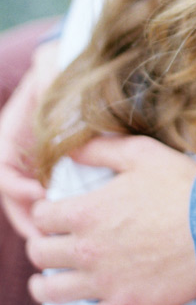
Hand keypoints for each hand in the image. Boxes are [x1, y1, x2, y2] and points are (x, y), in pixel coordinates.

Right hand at [0, 39, 57, 236]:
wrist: (75, 64)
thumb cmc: (60, 63)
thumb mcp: (50, 68)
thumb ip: (48, 81)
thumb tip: (51, 91)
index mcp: (11, 134)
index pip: (3, 171)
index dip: (17, 188)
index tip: (40, 196)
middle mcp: (21, 154)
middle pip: (16, 197)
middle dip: (30, 219)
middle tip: (49, 237)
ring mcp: (38, 164)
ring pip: (34, 202)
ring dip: (45, 222)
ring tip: (63, 241)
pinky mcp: (60, 169)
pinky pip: (56, 195)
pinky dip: (63, 211)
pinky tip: (80, 225)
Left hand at [26, 135, 195, 304]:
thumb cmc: (184, 187)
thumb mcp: (141, 153)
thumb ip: (100, 149)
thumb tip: (70, 151)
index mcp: (87, 212)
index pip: (41, 216)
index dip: (44, 212)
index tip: (52, 213)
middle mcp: (87, 250)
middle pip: (40, 253)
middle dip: (41, 246)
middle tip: (51, 244)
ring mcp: (104, 283)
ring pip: (51, 292)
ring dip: (42, 285)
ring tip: (46, 282)